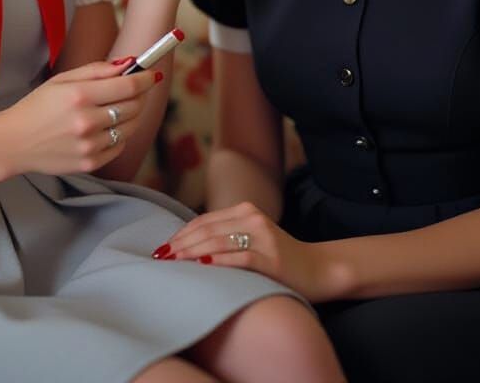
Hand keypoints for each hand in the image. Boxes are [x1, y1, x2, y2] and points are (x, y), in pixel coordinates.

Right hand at [0, 59, 160, 176]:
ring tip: (115, 108)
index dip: (145, 79)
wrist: (14, 142)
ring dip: (130, 115)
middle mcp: (86, 121)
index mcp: (79, 96)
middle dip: (139, 95)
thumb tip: (129, 63)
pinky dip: (118, 135)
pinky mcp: (90, 163)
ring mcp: (89, 145)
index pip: (128, 87)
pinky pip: (119, 146)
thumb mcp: (63, 80)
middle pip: (133, 107)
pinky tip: (103, 128)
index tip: (152, 74)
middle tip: (133, 90)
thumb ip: (97, 70)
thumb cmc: (38, 106)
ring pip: (130, 127)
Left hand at [154, 202, 335, 302]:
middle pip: (207, 230)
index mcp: (245, 211)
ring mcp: (263, 238)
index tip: (162, 249)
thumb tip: (186, 247)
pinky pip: (240, 258)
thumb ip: (225, 235)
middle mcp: (252, 218)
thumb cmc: (279, 258)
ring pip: (218, 241)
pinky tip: (203, 266)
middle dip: (181, 244)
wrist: (318, 269)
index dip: (181, 234)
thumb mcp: (251, 238)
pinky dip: (220, 261)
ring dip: (192, 252)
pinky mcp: (272, 258)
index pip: (204, 221)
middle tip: (161, 258)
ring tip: (174, 262)